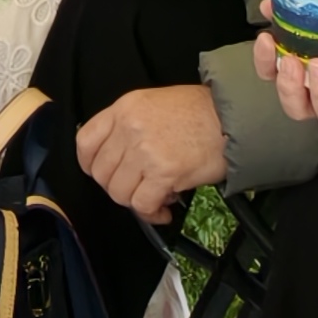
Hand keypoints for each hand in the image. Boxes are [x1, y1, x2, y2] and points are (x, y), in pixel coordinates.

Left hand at [75, 84, 228, 221]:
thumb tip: (118, 159)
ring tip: (155, 197)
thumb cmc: (200, 112)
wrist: (233, 118)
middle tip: (137, 188)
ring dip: (136, 201)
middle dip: (118, 187)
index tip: (100, 174)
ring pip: (119, 192)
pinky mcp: (163, 173)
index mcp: (124, 108)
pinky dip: (152, 213)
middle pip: (101, 172)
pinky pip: (142, 204)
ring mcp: (144, 151)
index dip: (90, 165)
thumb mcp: (154, 104)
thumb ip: (130, 126)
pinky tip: (164, 209)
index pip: (85, 141)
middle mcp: (129, 128)